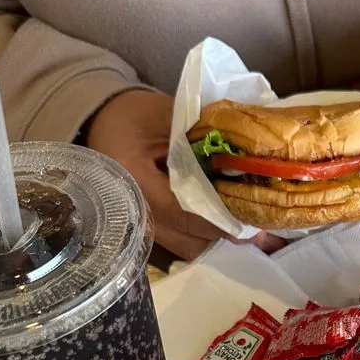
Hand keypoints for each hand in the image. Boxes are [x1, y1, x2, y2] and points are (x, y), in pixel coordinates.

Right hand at [85, 90, 283, 259]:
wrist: (98, 122)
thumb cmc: (130, 114)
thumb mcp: (163, 113)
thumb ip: (199, 133)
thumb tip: (245, 149)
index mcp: (135, 184)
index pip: (186, 212)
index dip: (222, 217)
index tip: (256, 216)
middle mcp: (137, 215)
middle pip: (192, 240)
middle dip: (227, 231)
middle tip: (262, 222)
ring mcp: (142, 227)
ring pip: (190, 246)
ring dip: (219, 235)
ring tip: (250, 221)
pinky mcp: (150, 229)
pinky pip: (184, 240)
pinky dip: (207, 233)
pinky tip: (229, 220)